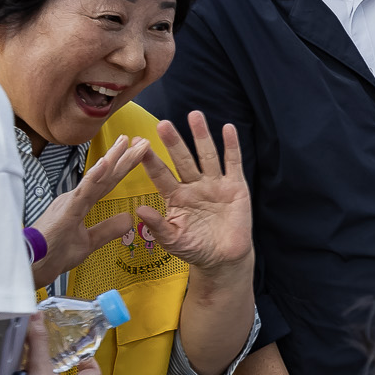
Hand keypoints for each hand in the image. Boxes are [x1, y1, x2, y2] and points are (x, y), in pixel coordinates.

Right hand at [30, 136, 149, 286]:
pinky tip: (105, 163)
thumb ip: (107, 229)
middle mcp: (75, 198)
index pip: (107, 183)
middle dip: (125, 158)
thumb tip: (127, 218)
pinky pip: (83, 192)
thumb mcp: (88, 242)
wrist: (32, 266)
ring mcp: (70, 202)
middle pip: (105, 176)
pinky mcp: (66, 211)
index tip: (138, 152)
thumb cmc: (52, 254)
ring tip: (126, 142)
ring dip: (113, 159)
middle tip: (142, 140)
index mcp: (79, 204)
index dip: (123, 168)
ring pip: (96, 178)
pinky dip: (94, 177)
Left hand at [132, 115, 251, 276]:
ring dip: (201, 136)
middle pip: (182, 160)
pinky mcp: (235, 187)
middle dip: (174, 142)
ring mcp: (215, 184)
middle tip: (163, 125)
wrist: (224, 259)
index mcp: (175, 197)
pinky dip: (231, 146)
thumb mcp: (172, 240)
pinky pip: (232, 163)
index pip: (161, 175)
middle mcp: (193, 185)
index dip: (151, 161)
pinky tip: (228, 129)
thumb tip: (139, 210)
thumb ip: (157, 226)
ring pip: (206, 155)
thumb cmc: (195, 249)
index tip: (138, 145)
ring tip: (194, 115)